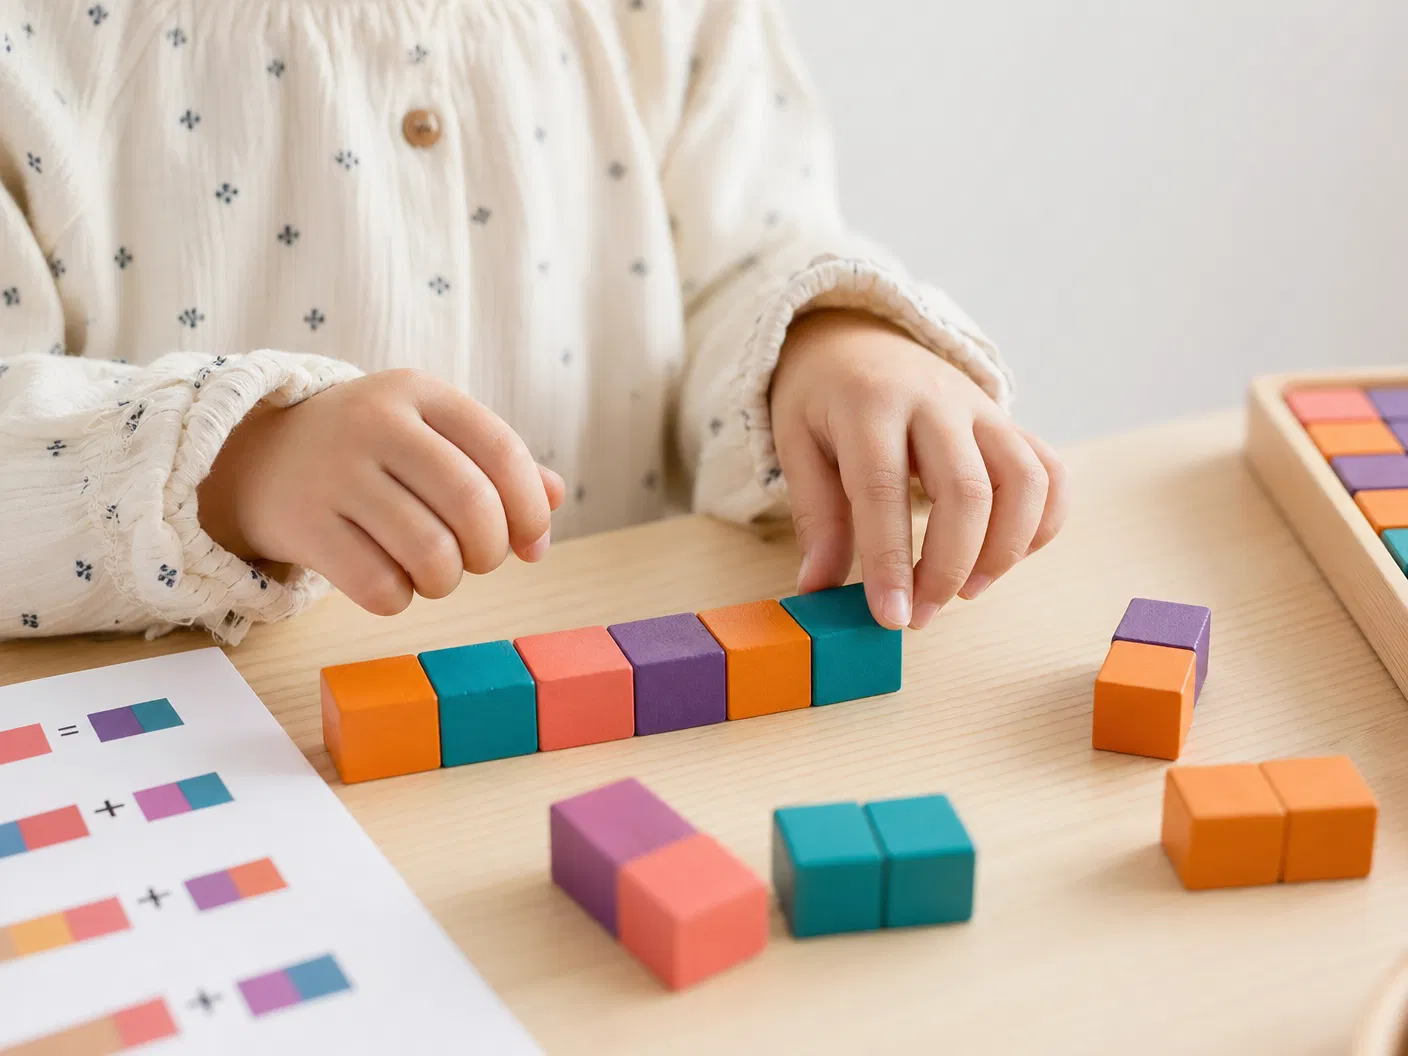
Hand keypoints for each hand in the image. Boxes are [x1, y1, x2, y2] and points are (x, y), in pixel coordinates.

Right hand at [198, 369, 563, 615]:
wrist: (260, 458)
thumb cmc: (373, 454)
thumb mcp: (432, 435)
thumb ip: (498, 463)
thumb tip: (553, 501)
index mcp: (419, 392)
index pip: (503, 451)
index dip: (531, 509)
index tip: (532, 543)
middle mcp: (375, 423)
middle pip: (472, 505)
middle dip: (491, 551)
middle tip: (477, 560)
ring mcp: (334, 473)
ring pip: (432, 554)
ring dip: (446, 580)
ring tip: (434, 571)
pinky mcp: (304, 525)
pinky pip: (381, 587)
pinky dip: (399, 599)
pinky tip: (390, 581)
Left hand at [769, 310, 1067, 630]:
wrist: (858, 335)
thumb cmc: (823, 399)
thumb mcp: (797, 446)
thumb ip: (816, 518)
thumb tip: (819, 590)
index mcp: (868, 404)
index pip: (883, 490)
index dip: (890, 561)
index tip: (890, 618)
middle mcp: (935, 401)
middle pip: (967, 491)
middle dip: (949, 568)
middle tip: (922, 615)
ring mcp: (981, 409)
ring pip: (1023, 482)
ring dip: (1004, 551)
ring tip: (965, 590)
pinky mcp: (1008, 422)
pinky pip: (1050, 472)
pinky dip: (1042, 523)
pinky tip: (1004, 557)